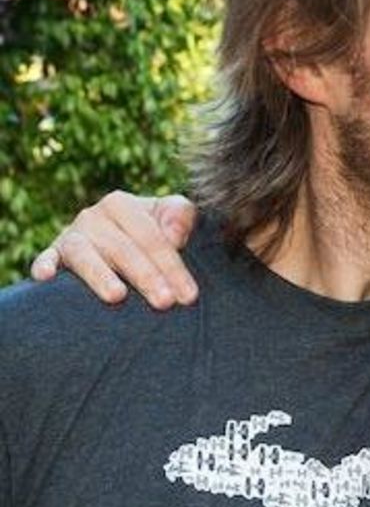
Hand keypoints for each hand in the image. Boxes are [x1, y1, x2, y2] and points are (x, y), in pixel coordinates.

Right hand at [30, 191, 198, 308]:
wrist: (120, 238)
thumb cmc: (153, 230)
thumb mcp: (172, 216)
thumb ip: (181, 216)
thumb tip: (174, 235)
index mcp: (122, 204)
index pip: (152, 238)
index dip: (173, 267)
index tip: (189, 295)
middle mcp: (93, 217)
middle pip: (123, 249)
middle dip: (147, 277)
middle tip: (166, 302)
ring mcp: (71, 236)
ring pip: (85, 255)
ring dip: (100, 276)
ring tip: (117, 296)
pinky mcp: (52, 254)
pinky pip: (46, 257)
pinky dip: (44, 264)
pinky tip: (46, 277)